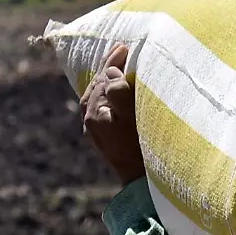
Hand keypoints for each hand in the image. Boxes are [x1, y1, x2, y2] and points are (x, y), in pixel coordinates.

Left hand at [80, 44, 146, 186]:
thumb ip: (119, 91)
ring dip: (107, 82)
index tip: (125, 47)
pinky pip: (102, 110)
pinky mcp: (106, 142)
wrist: (144, 187)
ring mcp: (97, 134)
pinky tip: (116, 96)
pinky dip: (108, 96)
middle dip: (108, 69)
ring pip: (97, 98)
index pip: (102, 78)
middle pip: (96, 87)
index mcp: (95, 114)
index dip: (113, 61)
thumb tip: (110, 72)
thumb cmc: (144, 150)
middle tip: (121, 51)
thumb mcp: (134, 117)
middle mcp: (90, 123)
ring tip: (117, 69)